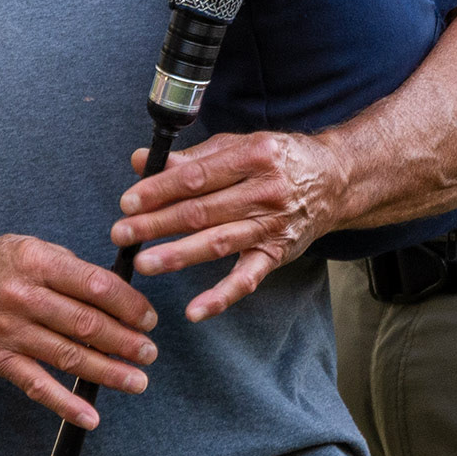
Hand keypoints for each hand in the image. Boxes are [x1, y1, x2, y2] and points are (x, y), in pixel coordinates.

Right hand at [0, 233, 159, 429]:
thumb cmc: (1, 261)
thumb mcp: (36, 247)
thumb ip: (73, 268)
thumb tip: (119, 294)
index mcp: (39, 262)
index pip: (94, 285)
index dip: (127, 304)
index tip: (148, 318)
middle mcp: (25, 297)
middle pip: (84, 324)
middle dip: (124, 341)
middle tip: (149, 352)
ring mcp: (11, 331)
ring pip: (67, 357)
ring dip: (106, 372)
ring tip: (137, 380)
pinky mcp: (0, 359)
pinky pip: (35, 385)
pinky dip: (64, 403)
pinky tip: (90, 416)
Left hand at [110, 131, 349, 322]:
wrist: (334, 179)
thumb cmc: (278, 159)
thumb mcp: (239, 145)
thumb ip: (191, 157)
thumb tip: (141, 161)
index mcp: (253, 156)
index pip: (197, 176)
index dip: (160, 189)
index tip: (129, 201)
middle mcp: (265, 190)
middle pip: (202, 211)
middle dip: (157, 223)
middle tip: (122, 233)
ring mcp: (272, 225)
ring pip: (218, 243)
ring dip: (178, 255)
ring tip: (143, 264)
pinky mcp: (277, 254)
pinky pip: (247, 279)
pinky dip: (221, 297)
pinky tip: (194, 310)